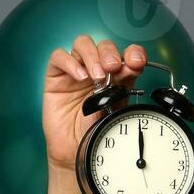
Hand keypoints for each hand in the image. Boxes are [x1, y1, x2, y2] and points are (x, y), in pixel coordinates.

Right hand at [42, 36, 147, 171]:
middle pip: (103, 45)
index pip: (126, 53)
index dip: (133, 52)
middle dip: (110, 53)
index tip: (137, 62)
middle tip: (114, 67)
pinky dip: (70, 62)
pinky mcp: (56, 77)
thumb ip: (125, 87)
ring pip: (82, 44)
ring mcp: (76, 71)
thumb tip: (133, 67)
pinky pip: (59, 57)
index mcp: (117, 75)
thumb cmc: (97, 131)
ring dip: (92, 55)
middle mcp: (97, 70)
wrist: (78, 150)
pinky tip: (80, 77)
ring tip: (98, 75)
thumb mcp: (117, 108)